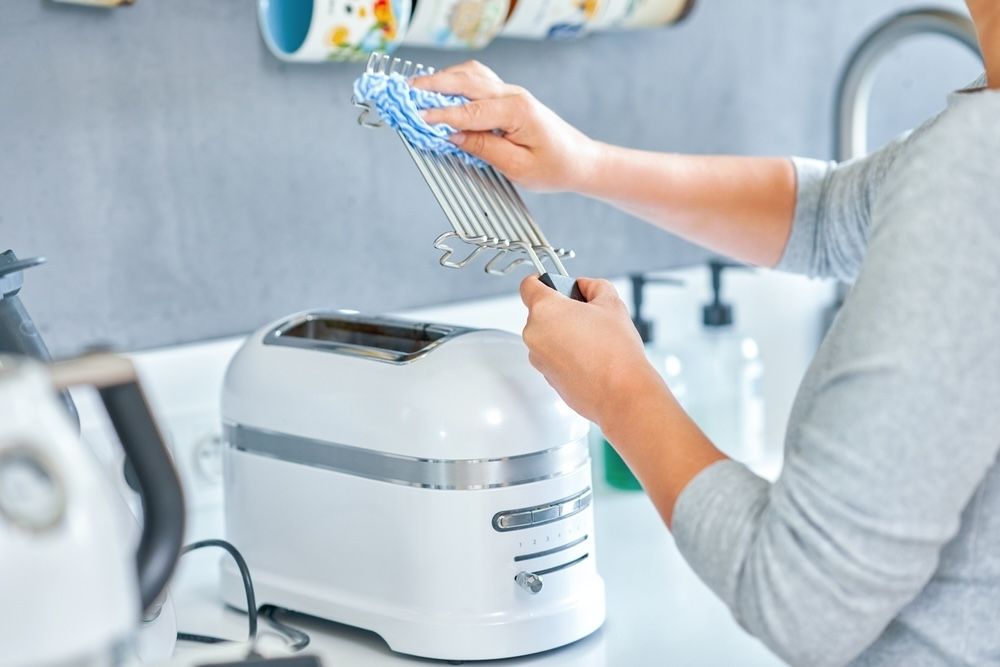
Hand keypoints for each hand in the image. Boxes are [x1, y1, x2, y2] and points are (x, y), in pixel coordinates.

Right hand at [411, 61, 599, 191]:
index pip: (470, 111)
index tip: (416, 117)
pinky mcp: (508, 98)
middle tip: (403, 92)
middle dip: (433, 86)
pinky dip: (455, 82)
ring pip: (470, 76)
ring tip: (415, 89)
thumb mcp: (518, 167)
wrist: (580, 161)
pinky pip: (477, 81)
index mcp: (517, 111)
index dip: (440, 115)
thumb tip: (453, 135)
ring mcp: (511, 93)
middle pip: (466, 82)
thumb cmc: (554, 168)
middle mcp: (513, 95)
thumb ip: (484, 148)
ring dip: (442, 80)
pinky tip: (440, 90)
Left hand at [520, 276, 659, 425]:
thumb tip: (585, 286)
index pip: (528, 285)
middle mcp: (533, 334)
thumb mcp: (611, 303)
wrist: (621, 392)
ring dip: (562, 335)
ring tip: (592, 342)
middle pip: (540, 313)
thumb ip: (593, 286)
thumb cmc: (615, 350)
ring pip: (546, 336)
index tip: (553, 285)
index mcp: (545, 309)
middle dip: (561, 312)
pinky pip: (552, 357)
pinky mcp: (545, 377)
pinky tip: (588, 359)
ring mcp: (537, 358)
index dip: (541, 281)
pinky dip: (565, 355)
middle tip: (587, 318)